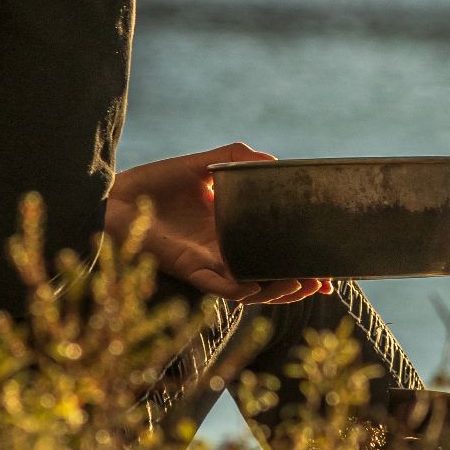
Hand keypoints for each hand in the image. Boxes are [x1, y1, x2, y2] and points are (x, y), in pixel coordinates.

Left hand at [105, 143, 331, 306]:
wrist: (116, 194)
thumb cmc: (157, 181)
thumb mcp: (206, 165)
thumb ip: (237, 159)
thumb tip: (273, 162)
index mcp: (232, 231)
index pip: (274, 252)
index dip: (302, 262)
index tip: (332, 267)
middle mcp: (224, 252)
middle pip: (269, 276)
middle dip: (299, 283)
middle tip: (326, 281)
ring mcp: (208, 263)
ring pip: (249, 288)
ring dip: (276, 290)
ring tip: (302, 284)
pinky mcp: (188, 267)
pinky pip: (218, 286)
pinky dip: (239, 290)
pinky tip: (258, 287)